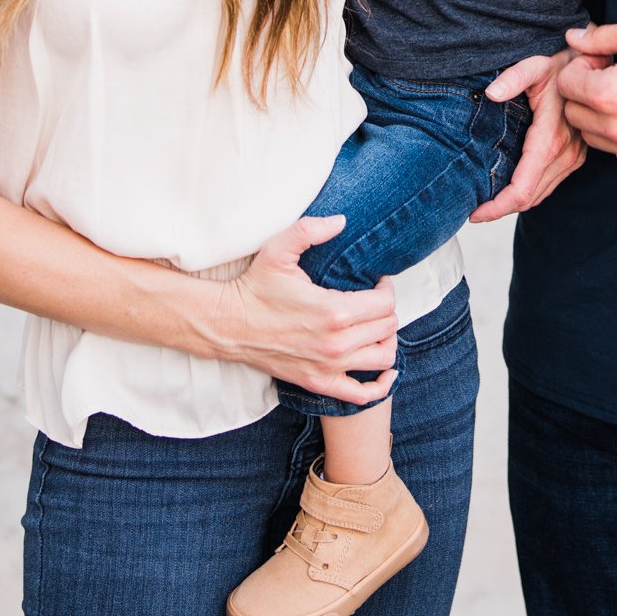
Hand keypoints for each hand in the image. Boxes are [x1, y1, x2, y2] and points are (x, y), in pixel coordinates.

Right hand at [210, 215, 399, 401]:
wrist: (229, 324)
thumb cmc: (255, 287)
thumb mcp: (278, 249)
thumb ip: (310, 230)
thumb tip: (342, 221)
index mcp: (333, 311)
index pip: (385, 303)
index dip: (386, 289)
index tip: (376, 282)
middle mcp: (336, 344)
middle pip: (387, 328)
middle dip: (386, 310)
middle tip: (373, 300)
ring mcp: (328, 367)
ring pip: (383, 357)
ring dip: (386, 340)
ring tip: (376, 327)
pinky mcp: (319, 383)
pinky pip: (363, 394)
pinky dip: (381, 385)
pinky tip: (385, 371)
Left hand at [469, 49, 605, 221]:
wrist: (594, 67)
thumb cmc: (560, 66)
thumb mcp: (535, 65)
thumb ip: (513, 78)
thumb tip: (491, 93)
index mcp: (550, 139)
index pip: (522, 188)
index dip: (497, 207)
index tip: (475, 213)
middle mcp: (565, 155)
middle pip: (529, 198)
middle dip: (500, 210)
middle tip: (473, 212)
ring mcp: (572, 158)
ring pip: (539, 195)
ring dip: (513, 204)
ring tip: (486, 205)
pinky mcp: (575, 158)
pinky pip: (548, 186)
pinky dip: (528, 194)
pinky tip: (508, 190)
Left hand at [557, 17, 616, 173]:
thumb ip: (601, 37)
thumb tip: (572, 38)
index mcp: (608, 95)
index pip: (564, 85)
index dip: (580, 67)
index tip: (603, 60)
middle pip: (573, 114)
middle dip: (584, 94)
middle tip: (612, 76)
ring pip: (593, 137)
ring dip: (599, 117)